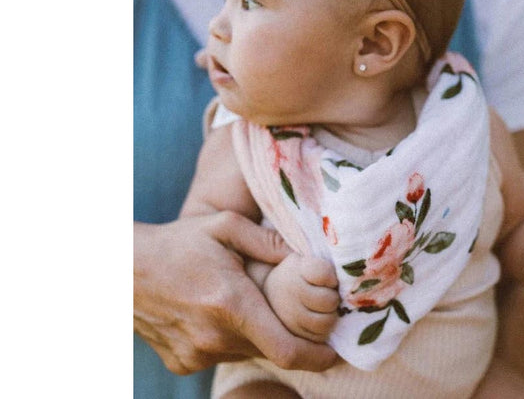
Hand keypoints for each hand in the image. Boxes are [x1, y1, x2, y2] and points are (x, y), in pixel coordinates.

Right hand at [134, 213, 337, 374]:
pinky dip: (229, 339)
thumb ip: (270, 241)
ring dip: (255, 333)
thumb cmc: (176, 243)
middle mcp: (214, 337)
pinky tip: (215, 312)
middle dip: (287, 334)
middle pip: (270, 349)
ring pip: (246, 353)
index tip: (337, 355)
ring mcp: (196, 355)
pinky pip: (220, 355)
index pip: (287, 350)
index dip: (318, 358)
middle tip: (293, 311)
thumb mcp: (224, 227)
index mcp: (231, 305)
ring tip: (241, 300)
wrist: (120, 270)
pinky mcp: (182, 363)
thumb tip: (311, 258)